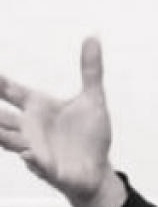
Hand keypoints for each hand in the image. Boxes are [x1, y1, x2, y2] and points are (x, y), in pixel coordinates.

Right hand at [0, 37, 125, 206]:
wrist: (99, 170)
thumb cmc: (90, 135)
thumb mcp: (94, 99)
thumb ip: (91, 70)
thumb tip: (93, 36)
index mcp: (38, 107)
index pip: (9, 90)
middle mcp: (30, 128)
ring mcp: (36, 149)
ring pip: (9, 141)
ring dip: (3, 134)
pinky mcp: (50, 169)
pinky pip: (38, 164)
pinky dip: (34, 160)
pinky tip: (31, 153)